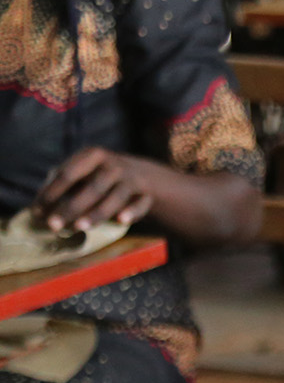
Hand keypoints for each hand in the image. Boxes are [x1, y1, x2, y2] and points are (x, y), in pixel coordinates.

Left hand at [35, 148, 156, 232]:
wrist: (141, 174)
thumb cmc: (100, 175)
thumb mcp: (83, 170)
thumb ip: (63, 183)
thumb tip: (41, 206)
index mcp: (93, 155)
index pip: (68, 174)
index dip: (52, 193)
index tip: (38, 212)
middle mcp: (114, 166)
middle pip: (92, 188)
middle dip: (71, 207)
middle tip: (53, 225)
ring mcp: (131, 179)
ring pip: (115, 198)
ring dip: (97, 213)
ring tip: (79, 227)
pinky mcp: (146, 194)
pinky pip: (140, 204)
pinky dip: (132, 212)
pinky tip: (121, 221)